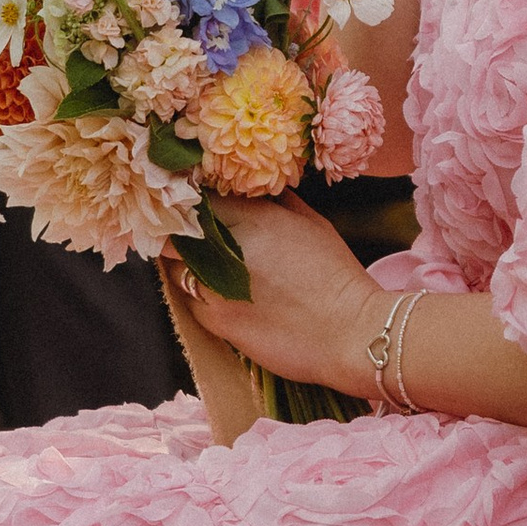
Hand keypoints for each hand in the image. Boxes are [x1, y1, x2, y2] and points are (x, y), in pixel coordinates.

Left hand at [162, 191, 375, 396]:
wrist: (350, 334)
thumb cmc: (338, 277)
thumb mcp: (314, 225)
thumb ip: (279, 203)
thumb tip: (256, 191)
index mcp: (255, 218)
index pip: (200, 197)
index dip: (194, 200)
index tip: (195, 204)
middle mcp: (230, 249)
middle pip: (178, 230)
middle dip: (180, 230)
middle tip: (189, 234)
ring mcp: (218, 288)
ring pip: (176, 267)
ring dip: (183, 263)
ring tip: (202, 265)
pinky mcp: (217, 322)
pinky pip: (188, 301)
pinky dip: (196, 295)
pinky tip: (215, 295)